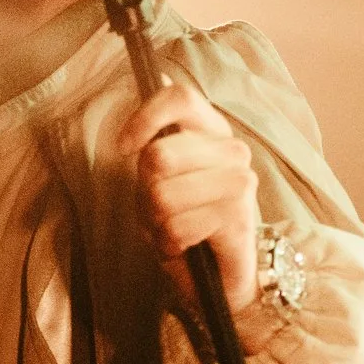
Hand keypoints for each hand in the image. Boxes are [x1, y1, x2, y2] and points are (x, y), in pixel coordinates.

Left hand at [115, 78, 259, 312]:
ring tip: (171, 227)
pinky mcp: (238, 220)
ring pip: (162, 196)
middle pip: (159, 156)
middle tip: (159, 207)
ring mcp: (240, 184)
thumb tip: (155, 89)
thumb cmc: (185, 218)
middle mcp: (232, 151)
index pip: (180, 98)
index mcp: (212, 130)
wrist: (220, 274)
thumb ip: (155, 143)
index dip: (144, 119)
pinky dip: (168, 243)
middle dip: (145, 190)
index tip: (123, 148)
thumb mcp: (159, 177)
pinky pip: (176, 228)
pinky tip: (184, 245)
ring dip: (155, 221)